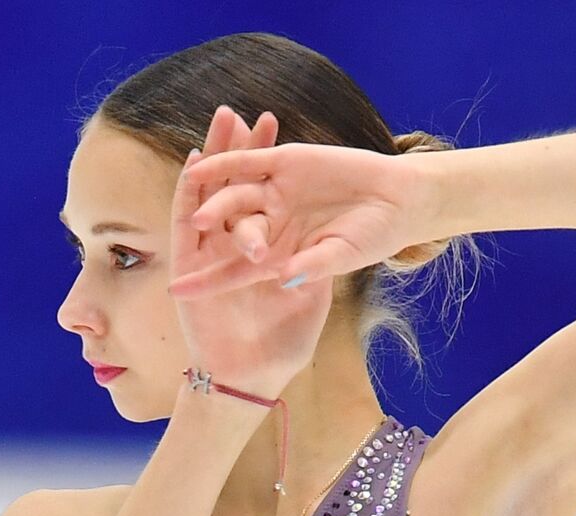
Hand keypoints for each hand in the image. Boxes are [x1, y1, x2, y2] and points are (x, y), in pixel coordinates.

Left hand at [167, 134, 432, 298]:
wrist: (398, 201)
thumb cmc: (373, 238)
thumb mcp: (342, 256)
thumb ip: (313, 266)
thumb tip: (287, 278)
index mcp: (276, 256)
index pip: (233, 271)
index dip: (206, 282)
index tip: (178, 294)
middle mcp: (269, 225)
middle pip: (230, 230)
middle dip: (211, 229)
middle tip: (195, 227)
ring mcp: (275, 194)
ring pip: (235, 195)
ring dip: (216, 198)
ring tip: (197, 199)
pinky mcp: (284, 164)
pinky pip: (250, 163)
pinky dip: (228, 161)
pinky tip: (203, 164)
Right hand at [170, 106, 336, 399]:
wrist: (248, 379)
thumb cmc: (282, 348)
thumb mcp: (312, 298)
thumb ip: (316, 264)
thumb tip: (328, 232)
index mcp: (266, 249)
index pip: (267, 195)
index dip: (273, 164)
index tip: (283, 132)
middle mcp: (236, 246)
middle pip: (237, 185)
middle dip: (242, 150)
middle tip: (248, 113)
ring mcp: (210, 253)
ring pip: (210, 194)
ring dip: (215, 158)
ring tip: (223, 119)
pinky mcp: (190, 267)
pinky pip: (186, 221)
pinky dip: (191, 192)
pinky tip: (198, 160)